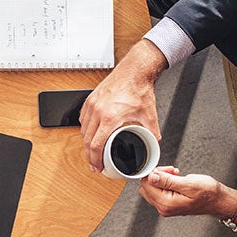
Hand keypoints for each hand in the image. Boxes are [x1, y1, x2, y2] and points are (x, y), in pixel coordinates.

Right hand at [79, 40, 165, 172]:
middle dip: (89, 155)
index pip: (96, 145)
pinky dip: (85, 128)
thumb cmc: (139, 88)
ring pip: (83, 129)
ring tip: (92, 150)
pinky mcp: (91, 99)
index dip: (95, 159)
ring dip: (86, 142)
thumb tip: (154, 142)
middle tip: (94, 164)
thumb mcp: (149, 115)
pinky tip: (90, 131)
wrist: (134, 71)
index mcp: (110, 118)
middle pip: (86, 140)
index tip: (97, 166)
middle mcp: (97, 111)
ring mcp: (92, 104)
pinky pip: (82, 118)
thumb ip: (153, 132)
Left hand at [138, 167, 236, 219]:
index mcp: (166, 203)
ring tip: (174, 174)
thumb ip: (167, 181)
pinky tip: (174, 179)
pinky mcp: (169, 204)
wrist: (218, 201)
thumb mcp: (188, 184)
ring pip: (152, 188)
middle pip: (146, 187)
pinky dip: (164, 182)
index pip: (146, 185)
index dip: (153, 173)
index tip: (165, 169)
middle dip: (156, 175)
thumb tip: (151, 177)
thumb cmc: (208, 193)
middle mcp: (164, 208)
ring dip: (160, 178)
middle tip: (171, 171)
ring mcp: (166, 207)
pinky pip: (159, 191)